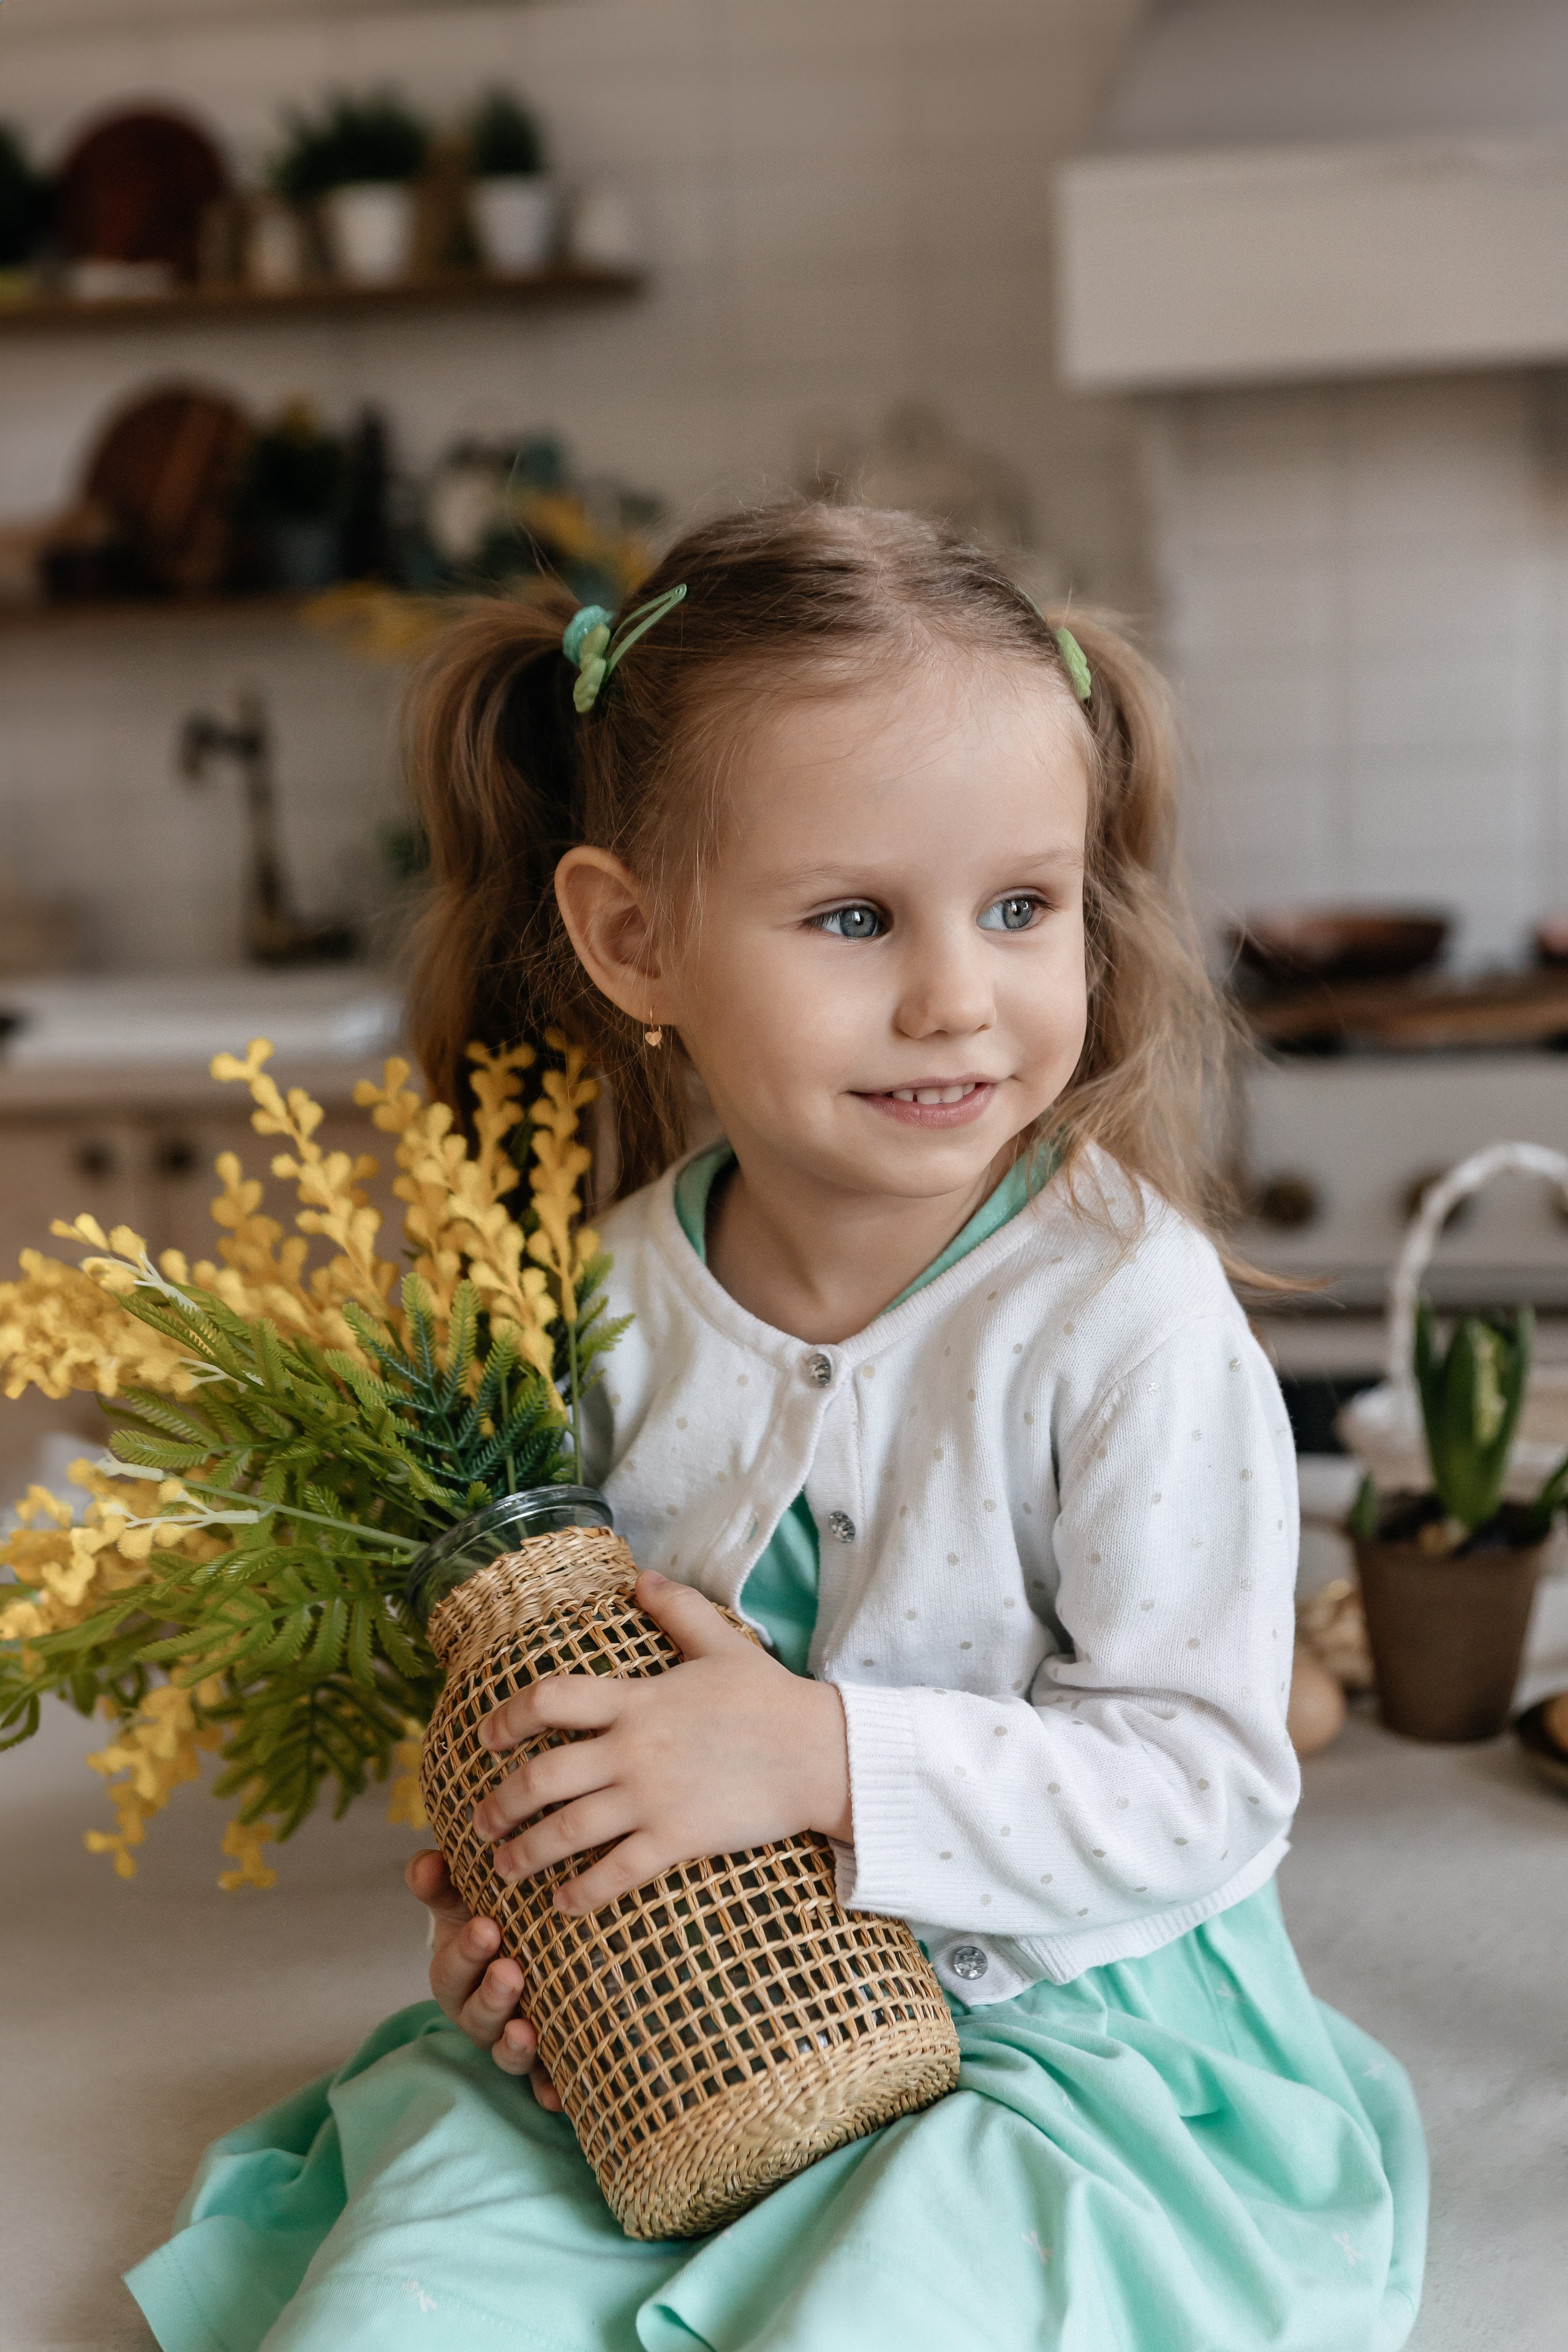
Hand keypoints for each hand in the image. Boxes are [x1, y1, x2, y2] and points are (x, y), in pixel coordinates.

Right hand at [404, 1847, 561, 2108]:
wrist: (525, 1944)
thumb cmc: (490, 1915)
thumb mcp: (462, 1896)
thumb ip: (441, 1880)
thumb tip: (428, 1863)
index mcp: (456, 1973)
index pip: (452, 1968)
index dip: (466, 1952)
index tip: (487, 1927)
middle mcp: (478, 2012)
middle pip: (478, 2013)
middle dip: (492, 1995)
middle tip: (510, 1971)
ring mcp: (509, 2039)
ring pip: (506, 2051)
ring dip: (514, 2044)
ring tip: (525, 2030)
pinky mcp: (543, 2062)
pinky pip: (543, 2082)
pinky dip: (548, 2091)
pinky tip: (559, 2097)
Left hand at [471, 1569, 852, 1913]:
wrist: (820, 1753)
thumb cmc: (771, 1698)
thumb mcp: (723, 1643)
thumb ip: (678, 1610)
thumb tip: (642, 1577)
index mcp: (637, 1699)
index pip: (550, 1700)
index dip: (507, 1718)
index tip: (486, 1738)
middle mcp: (632, 1749)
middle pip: (542, 1777)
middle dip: (500, 1804)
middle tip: (482, 1821)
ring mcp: (652, 1797)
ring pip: (566, 1831)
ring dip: (525, 1854)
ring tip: (503, 1870)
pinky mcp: (677, 1839)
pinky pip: (615, 1873)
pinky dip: (581, 1893)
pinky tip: (562, 1906)